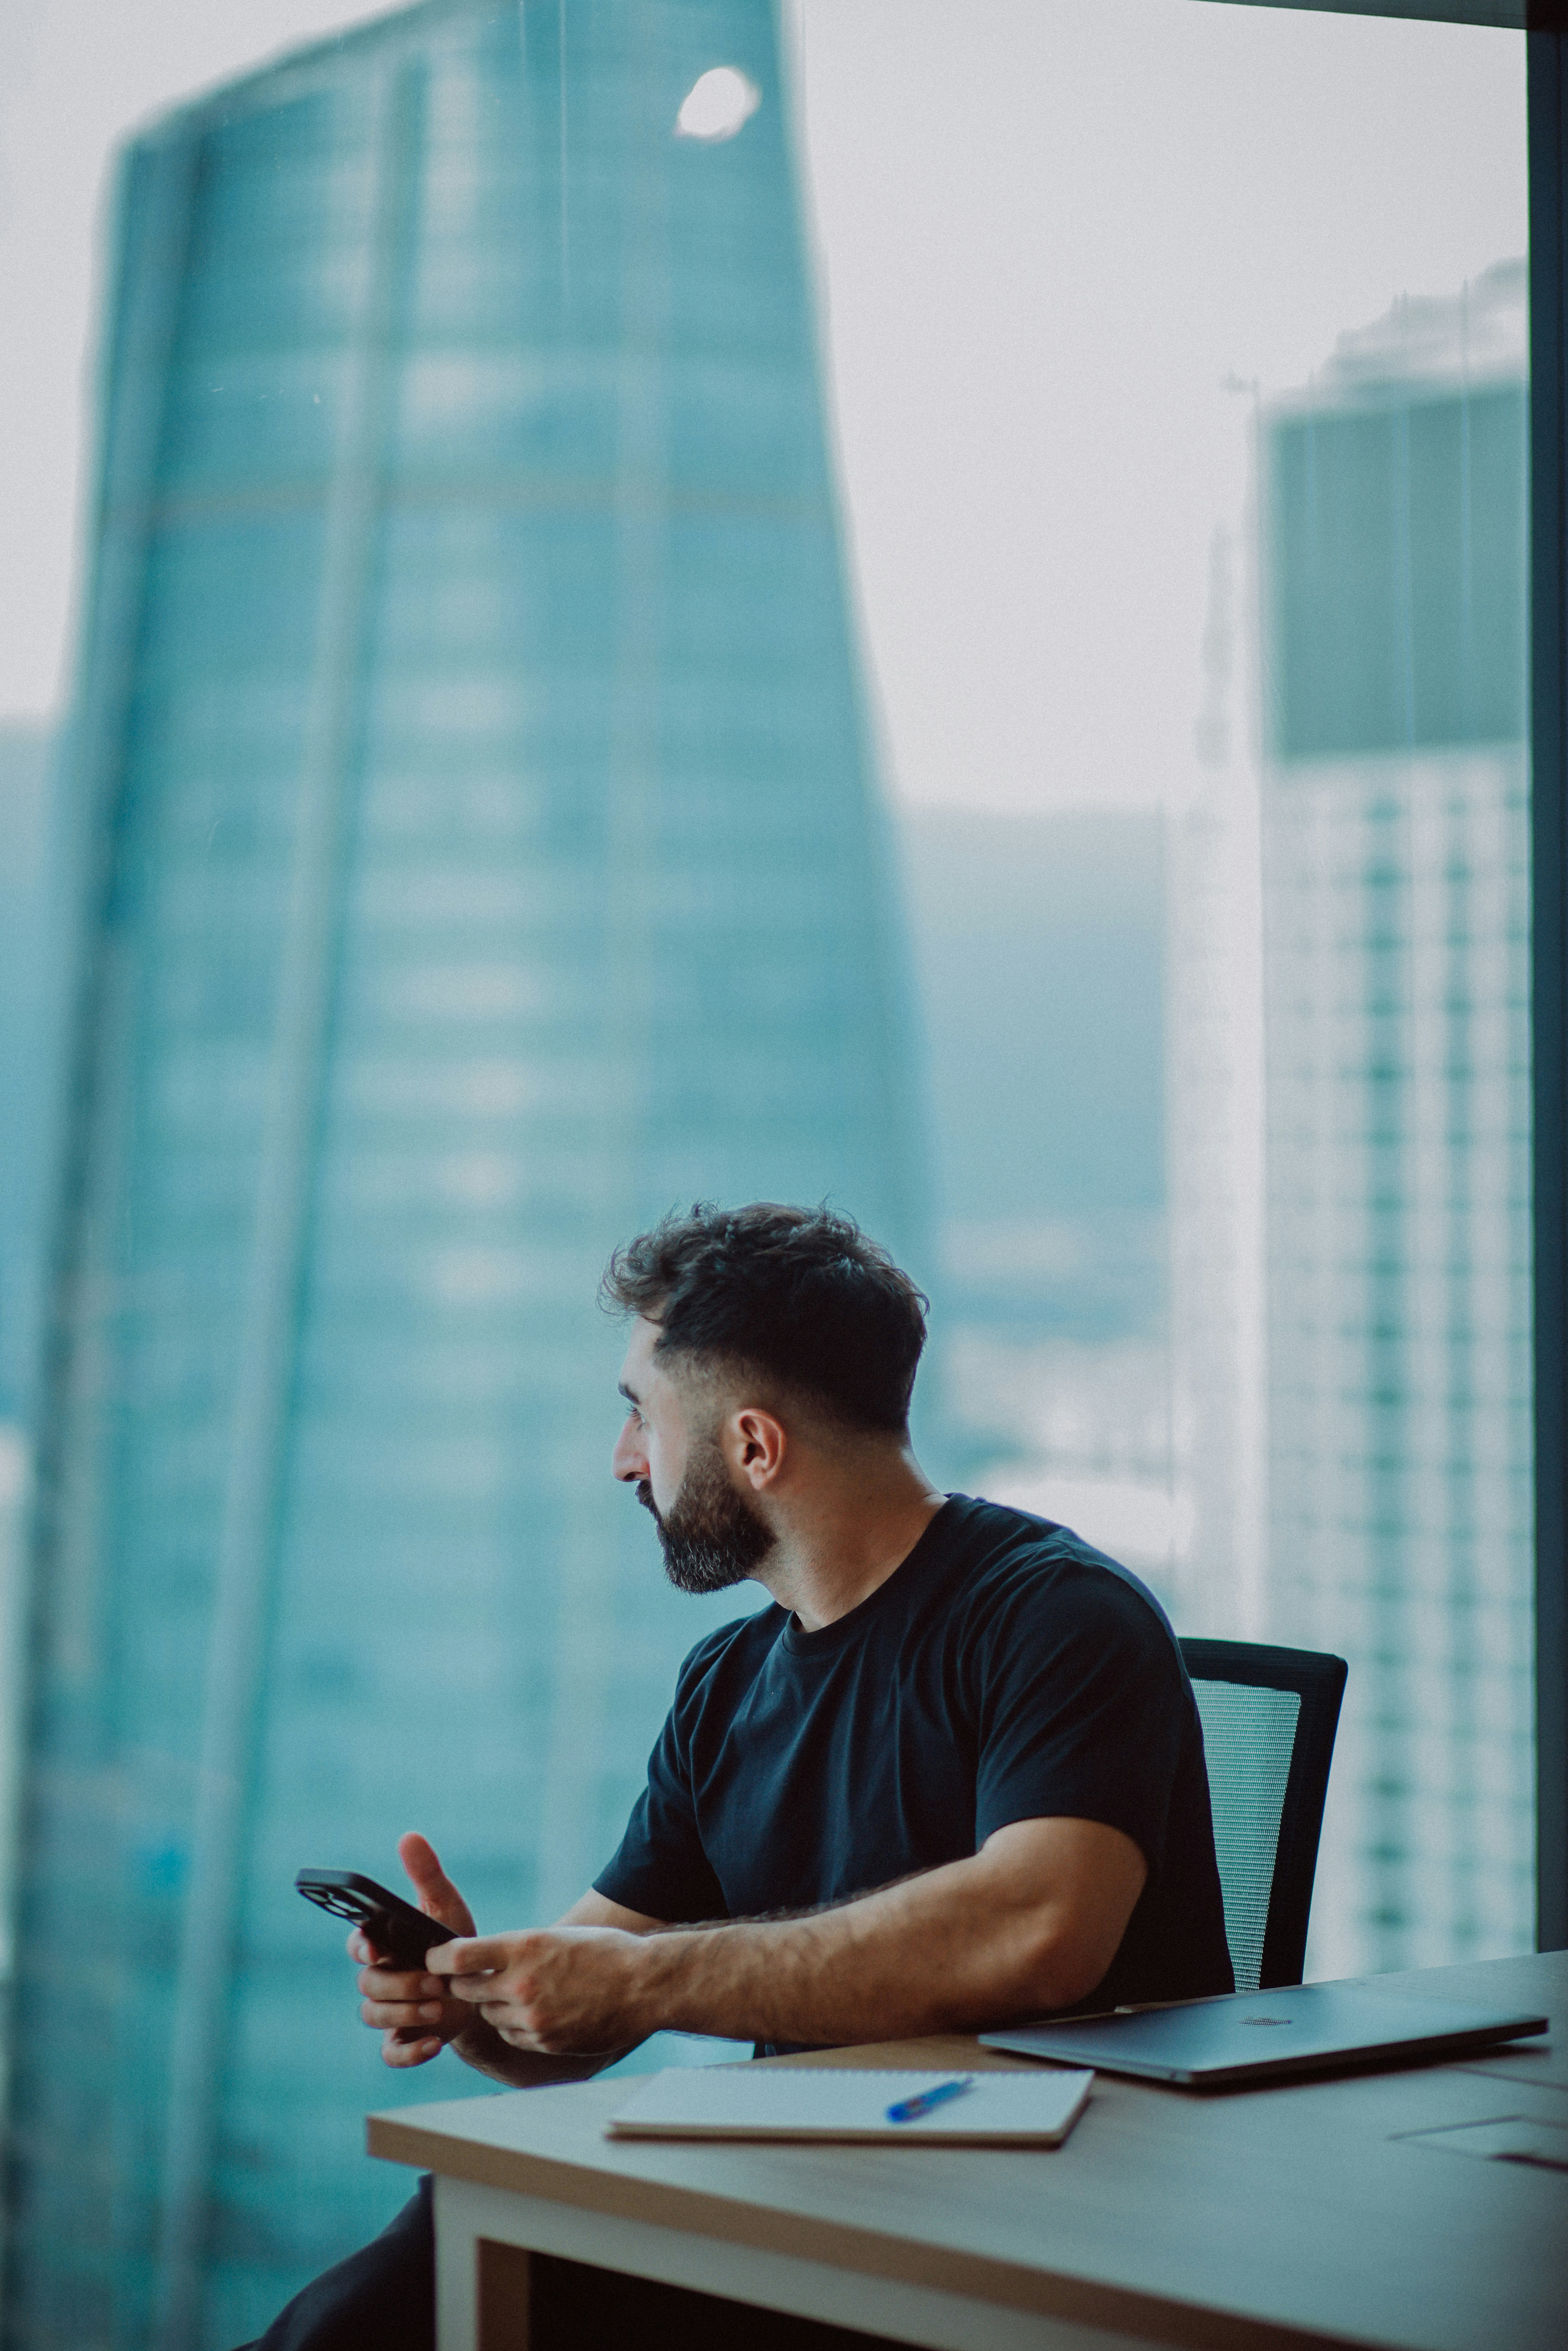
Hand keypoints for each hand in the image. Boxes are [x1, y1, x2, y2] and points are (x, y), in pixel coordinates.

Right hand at [353, 1832, 478, 2069]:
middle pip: (368, 1983)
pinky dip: (410, 2052)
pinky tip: (435, 2043)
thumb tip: (409, 1836)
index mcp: (385, 1945)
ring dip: (404, 2013)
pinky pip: (391, 2053)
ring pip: (373, 2015)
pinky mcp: (402, 2039)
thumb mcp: (447, 1908)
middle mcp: (381, 1977)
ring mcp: (389, 2010)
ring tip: (439, 2007)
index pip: (358, 1945)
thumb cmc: (457, 1943)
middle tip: (434, 1982)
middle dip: (399, 1984)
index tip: (379, 1950)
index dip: (363, 1948)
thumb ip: (427, 1876)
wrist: (483, 1990)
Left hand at [426, 1923, 650, 2054]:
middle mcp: (522, 1983)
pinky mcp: (544, 2041)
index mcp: (524, 1947)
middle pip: (466, 1988)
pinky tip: (541, 2012)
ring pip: (489, 2014)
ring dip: (495, 2004)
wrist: (646, 1986)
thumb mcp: (557, 1938)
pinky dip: (517, 2025)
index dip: (439, 1958)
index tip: (435, 1958)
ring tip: (524, 1991)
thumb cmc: (605, 1952)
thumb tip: (481, 1958)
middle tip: (475, 1975)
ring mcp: (532, 2017)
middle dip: (466, 1982)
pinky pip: (512, 2035)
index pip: (458, 1956)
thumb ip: (517, 1949)